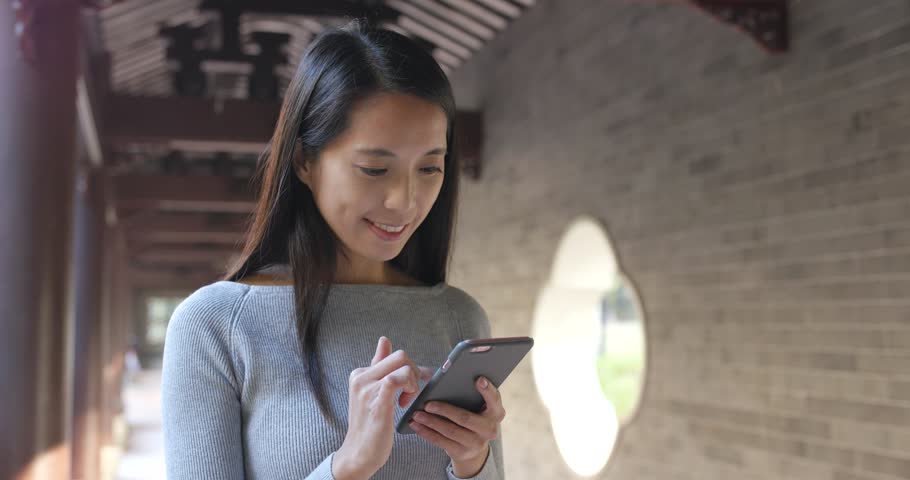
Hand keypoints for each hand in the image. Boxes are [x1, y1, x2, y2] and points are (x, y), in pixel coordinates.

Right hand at [333, 337, 433, 479]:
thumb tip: (384, 340)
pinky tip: (404, 403)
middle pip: (400, 355)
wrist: (359, 453)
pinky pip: (397, 379)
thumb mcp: (373, 392)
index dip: (410, 366)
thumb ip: (379, 367)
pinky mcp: (378, 401)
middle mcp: (361, 377)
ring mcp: (367, 388)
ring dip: (414, 381)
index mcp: (360, 373)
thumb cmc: (369, 424)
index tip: (418, 379)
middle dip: (415, 371)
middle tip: (413, 391)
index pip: (392, 355)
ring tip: (407, 399)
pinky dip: (409, 386)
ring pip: (403, 364)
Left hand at [408, 376, 504, 477]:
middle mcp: (489, 429)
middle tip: (427, 404)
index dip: (488, 390)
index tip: (479, 379)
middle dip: (444, 410)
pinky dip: (427, 433)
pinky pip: (441, 442)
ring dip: (431, 422)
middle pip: (465, 418)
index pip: (494, 399)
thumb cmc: (474, 416)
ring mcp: (476, 443)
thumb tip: (447, 380)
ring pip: (450, 431)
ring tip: (417, 414)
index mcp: (496, 413)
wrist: (475, 447)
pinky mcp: (462, 452)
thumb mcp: (479, 406)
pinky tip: (417, 426)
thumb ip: (471, 393)